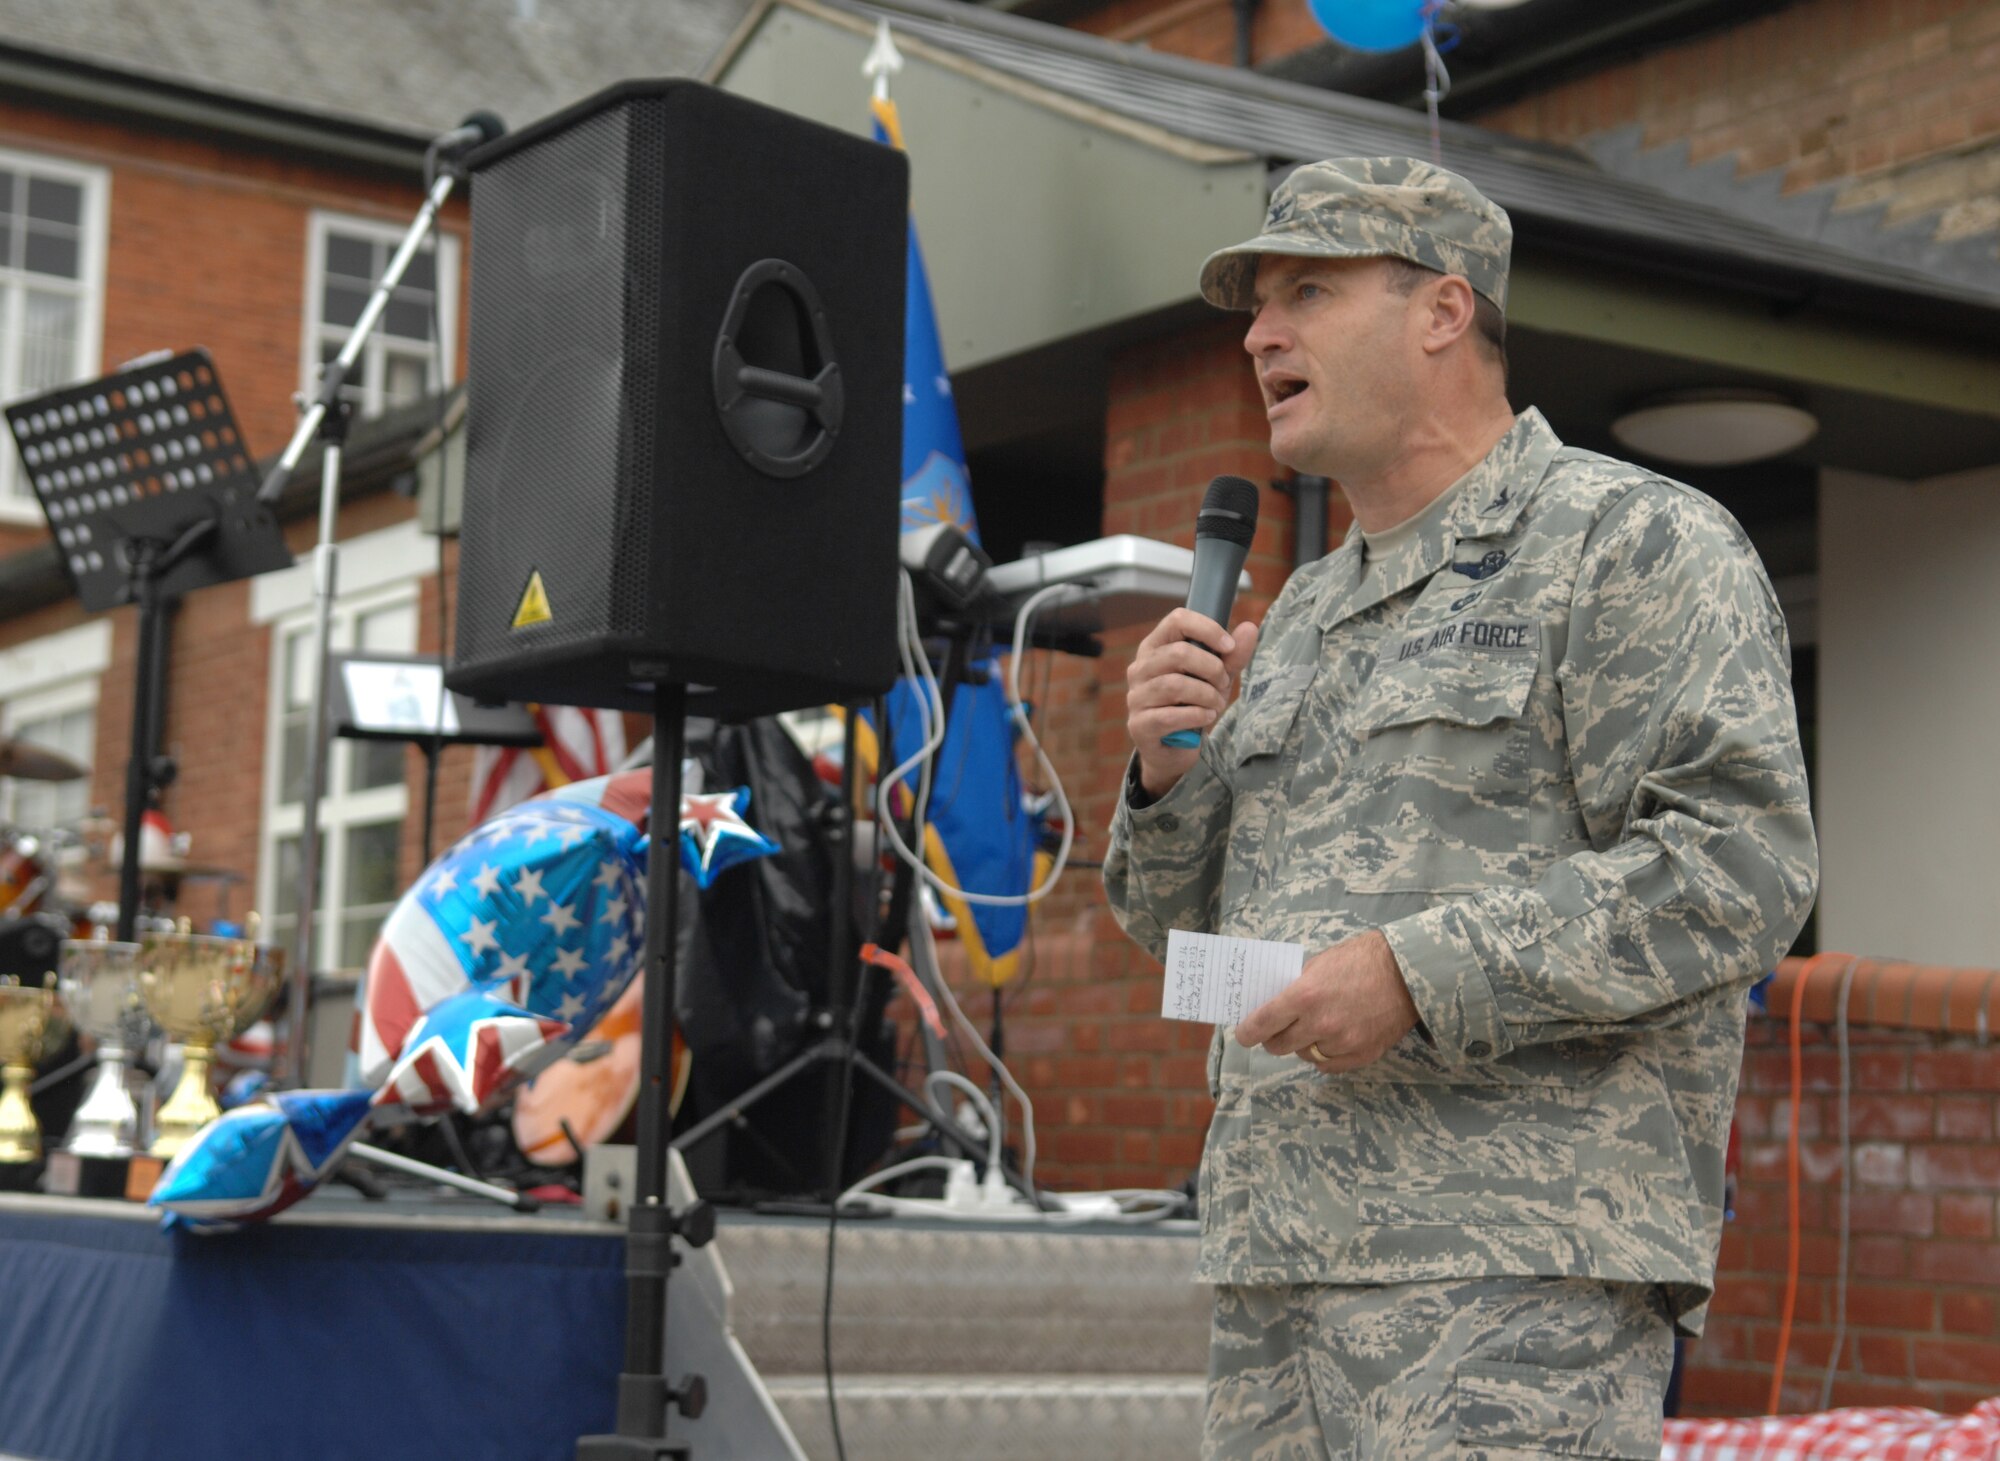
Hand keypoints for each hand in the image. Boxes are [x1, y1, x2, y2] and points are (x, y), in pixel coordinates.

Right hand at [1125, 609, 1259, 797]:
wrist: (1175, 749)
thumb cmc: (1193, 704)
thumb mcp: (1216, 677)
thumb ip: (1232, 656)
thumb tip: (1250, 627)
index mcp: (1155, 647)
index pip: (1177, 620)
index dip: (1207, 629)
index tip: (1229, 646)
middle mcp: (1139, 668)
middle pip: (1178, 653)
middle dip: (1212, 669)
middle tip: (1224, 684)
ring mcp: (1136, 697)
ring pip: (1175, 685)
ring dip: (1206, 695)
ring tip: (1217, 704)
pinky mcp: (1139, 725)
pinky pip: (1170, 716)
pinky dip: (1197, 715)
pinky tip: (1207, 717)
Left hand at [1234, 932, 1418, 1073]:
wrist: (1407, 972)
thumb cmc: (1361, 960)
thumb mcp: (1320, 964)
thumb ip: (1296, 988)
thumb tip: (1274, 1006)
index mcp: (1305, 996)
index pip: (1262, 1024)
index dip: (1247, 1032)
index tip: (1243, 1035)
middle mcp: (1321, 1024)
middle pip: (1279, 1046)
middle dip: (1274, 1038)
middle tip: (1277, 1030)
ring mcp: (1342, 1043)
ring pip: (1305, 1055)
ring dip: (1303, 1044)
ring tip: (1315, 1027)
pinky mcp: (1362, 1055)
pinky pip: (1329, 1065)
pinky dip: (1325, 1055)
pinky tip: (1332, 1039)